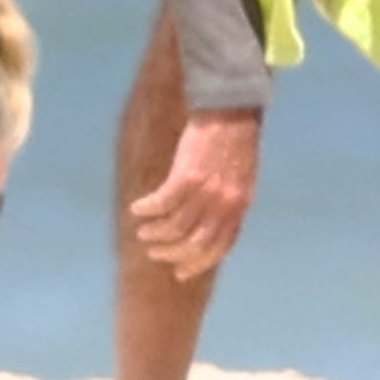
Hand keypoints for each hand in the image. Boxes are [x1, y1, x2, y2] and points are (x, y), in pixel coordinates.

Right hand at [130, 108, 262, 280]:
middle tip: (154, 252)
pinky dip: (147, 210)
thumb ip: (228, 203)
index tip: (179, 272)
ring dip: (155, 234)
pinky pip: (162, 204)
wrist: (233, 108)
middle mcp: (225, 204)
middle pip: (195, 245)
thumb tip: (209, 225)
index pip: (219, 248)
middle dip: (172, 254)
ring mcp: (207, 191)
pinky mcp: (188, 175)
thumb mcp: (241, 178)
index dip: (197, 264)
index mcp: (240, 207)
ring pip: (175, 228)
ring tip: (143, 232)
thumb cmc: (234, 141)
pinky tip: (137, 209)